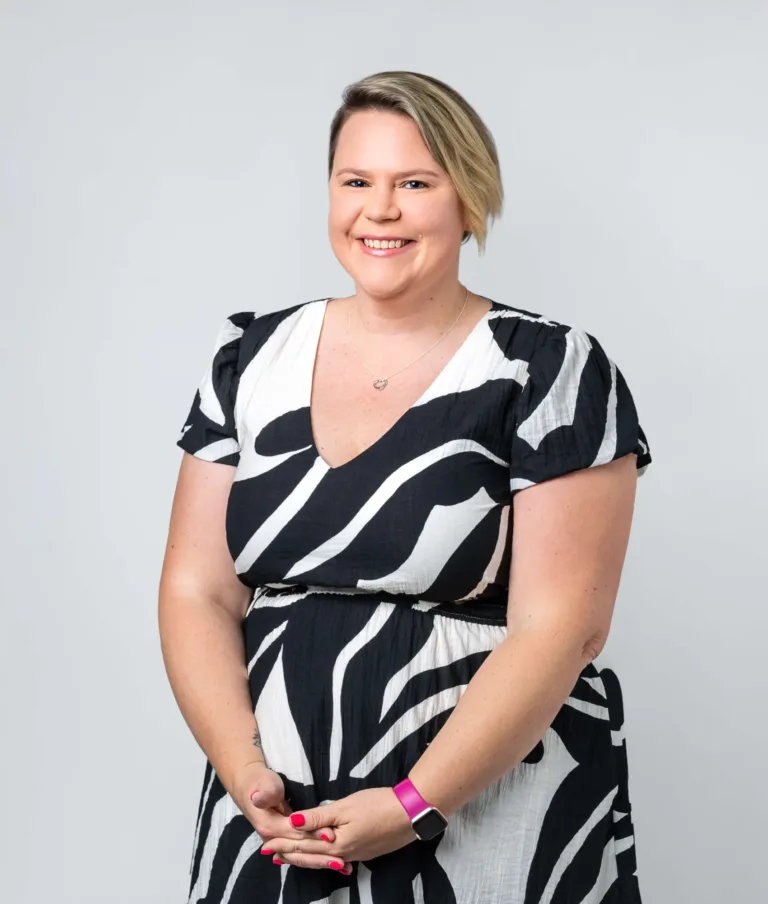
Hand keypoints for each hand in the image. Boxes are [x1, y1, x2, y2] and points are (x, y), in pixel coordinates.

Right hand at [230, 762, 349, 871]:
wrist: (249, 785)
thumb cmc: (259, 783)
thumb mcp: (264, 787)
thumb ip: (265, 795)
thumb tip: (258, 798)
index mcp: (269, 828)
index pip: (295, 834)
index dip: (313, 834)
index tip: (332, 836)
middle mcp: (274, 839)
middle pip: (301, 850)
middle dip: (321, 856)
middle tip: (343, 861)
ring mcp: (280, 841)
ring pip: (303, 854)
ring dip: (321, 860)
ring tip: (343, 866)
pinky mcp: (287, 837)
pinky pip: (303, 849)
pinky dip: (317, 855)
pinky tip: (333, 861)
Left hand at [268, 788, 416, 865]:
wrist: (411, 815)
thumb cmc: (377, 805)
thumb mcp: (345, 806)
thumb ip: (318, 816)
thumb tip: (292, 823)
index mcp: (335, 844)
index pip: (302, 844)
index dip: (282, 842)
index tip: (264, 842)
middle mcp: (342, 855)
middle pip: (310, 855)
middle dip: (288, 853)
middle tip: (269, 854)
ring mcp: (354, 855)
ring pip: (321, 859)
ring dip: (303, 857)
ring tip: (288, 857)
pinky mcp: (364, 852)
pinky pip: (335, 859)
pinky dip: (320, 857)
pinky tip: (321, 857)